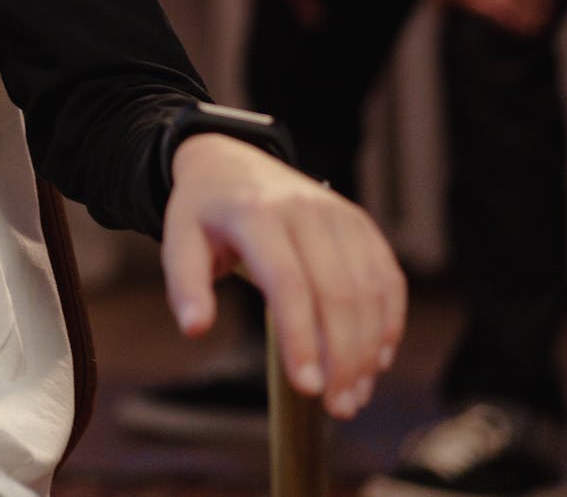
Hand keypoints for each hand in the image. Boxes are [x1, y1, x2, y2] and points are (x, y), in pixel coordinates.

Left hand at [162, 133, 405, 420]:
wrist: (230, 160)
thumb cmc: (203, 212)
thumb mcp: (178, 239)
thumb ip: (185, 284)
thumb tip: (194, 329)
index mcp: (256, 214)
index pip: (288, 283)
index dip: (301, 338)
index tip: (306, 388)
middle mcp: (305, 210)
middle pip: (337, 292)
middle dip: (343, 356)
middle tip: (338, 407)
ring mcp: (338, 214)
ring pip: (369, 288)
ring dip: (368, 348)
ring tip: (355, 394)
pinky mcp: (360, 223)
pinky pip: (386, 275)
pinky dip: (389, 320)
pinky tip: (377, 359)